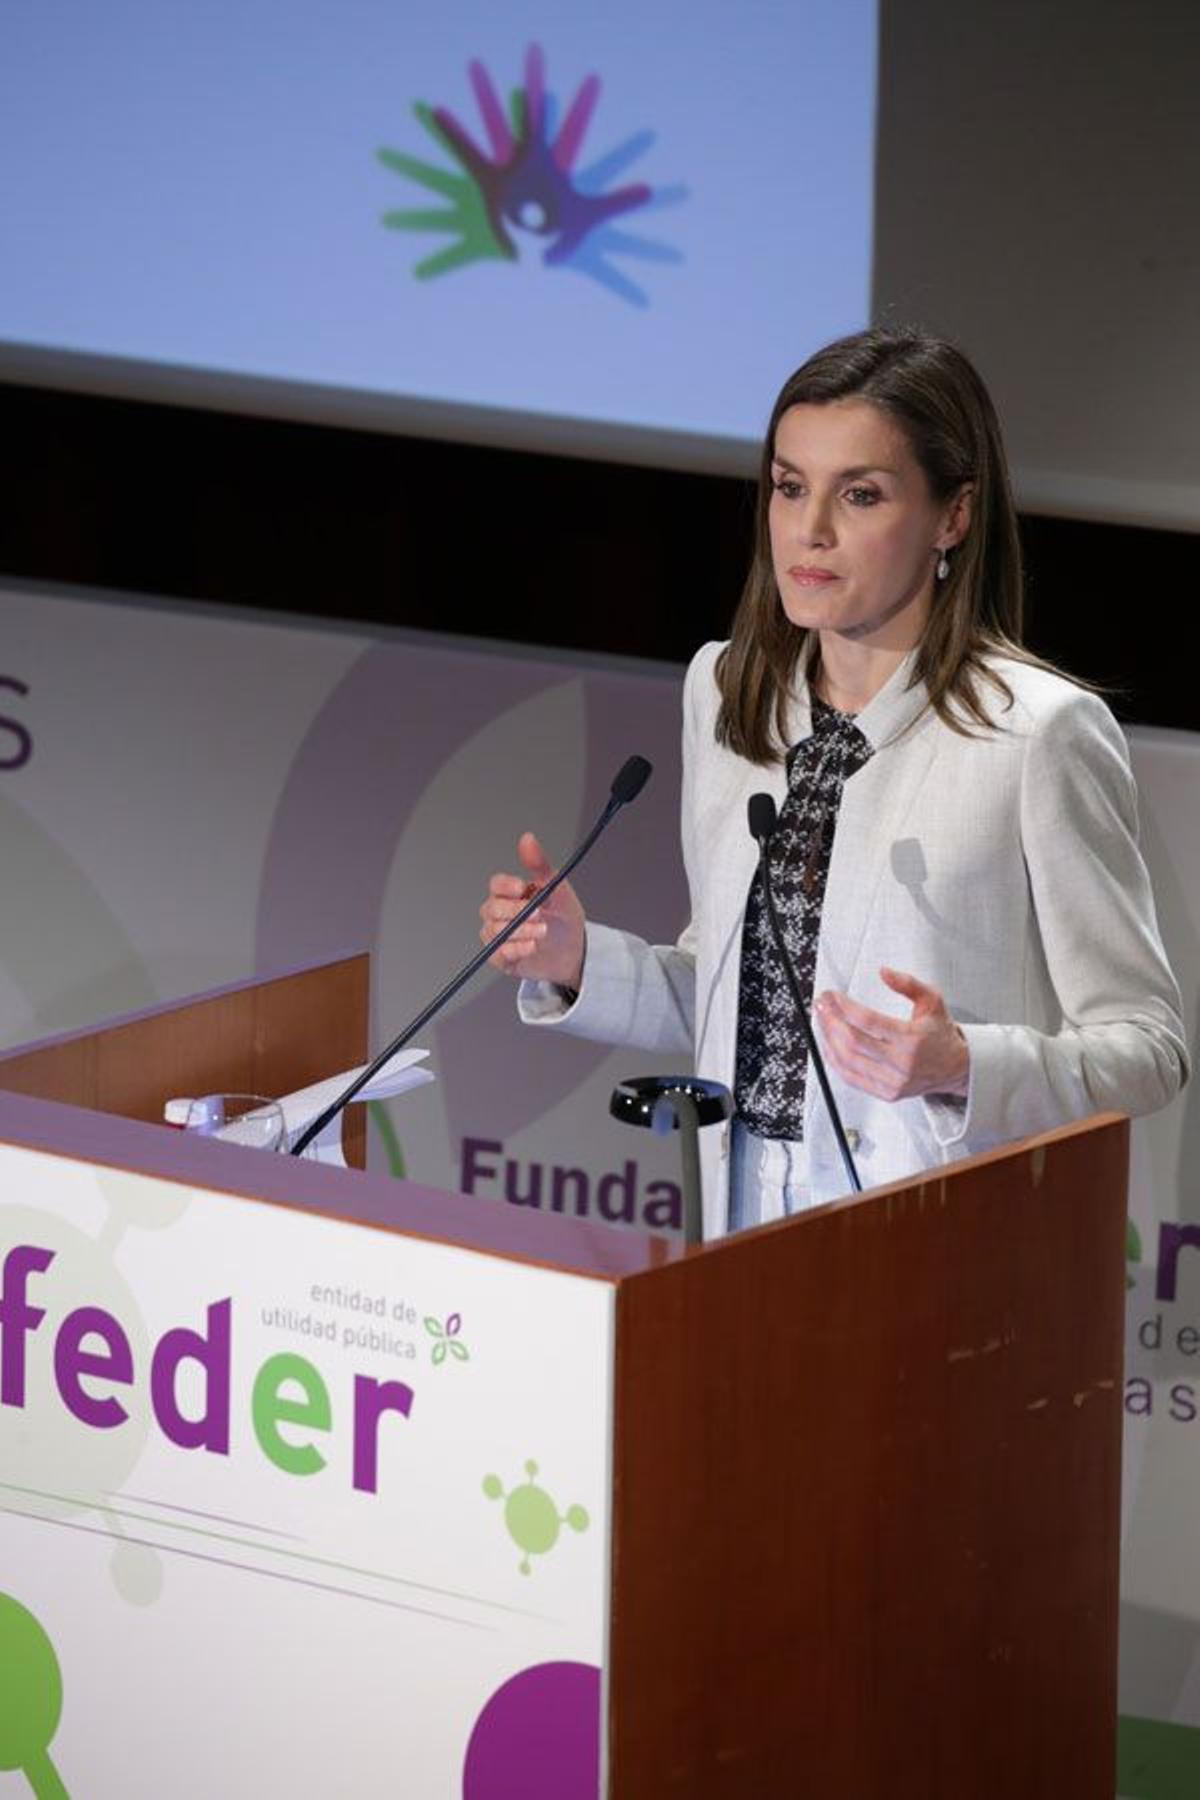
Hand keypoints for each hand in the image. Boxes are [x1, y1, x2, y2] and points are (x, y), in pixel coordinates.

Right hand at [479, 832, 586, 987]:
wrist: (575, 951)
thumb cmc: (563, 918)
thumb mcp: (557, 888)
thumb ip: (539, 864)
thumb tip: (528, 838)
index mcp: (511, 894)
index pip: (496, 885)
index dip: (506, 886)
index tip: (522, 888)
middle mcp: (500, 914)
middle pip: (491, 908)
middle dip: (515, 911)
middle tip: (539, 913)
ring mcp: (499, 936)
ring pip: (494, 931)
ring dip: (520, 931)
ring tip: (542, 931)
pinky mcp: (502, 957)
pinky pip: (498, 953)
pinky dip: (515, 949)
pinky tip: (532, 946)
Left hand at [814, 967, 969, 1101]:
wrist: (955, 1068)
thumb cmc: (940, 1034)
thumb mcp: (932, 1000)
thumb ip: (908, 984)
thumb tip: (884, 972)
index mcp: (912, 1038)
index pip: (869, 1021)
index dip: (845, 1007)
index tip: (832, 996)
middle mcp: (902, 1063)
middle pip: (853, 1042)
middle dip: (831, 1021)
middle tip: (821, 1006)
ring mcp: (893, 1081)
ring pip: (848, 1061)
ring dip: (828, 1039)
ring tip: (822, 1021)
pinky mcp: (887, 1093)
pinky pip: (852, 1078)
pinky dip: (835, 1060)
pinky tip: (829, 1044)